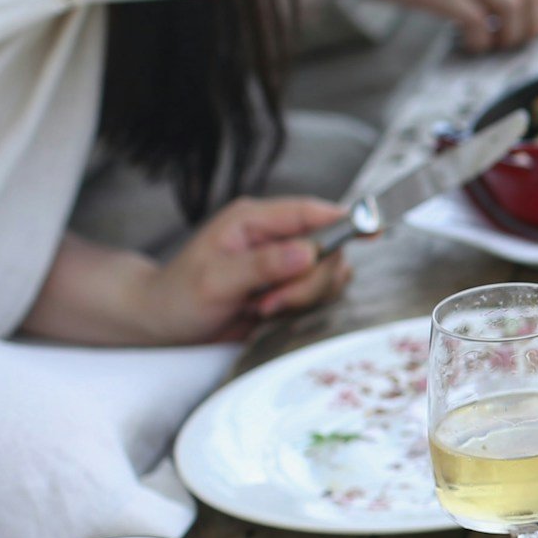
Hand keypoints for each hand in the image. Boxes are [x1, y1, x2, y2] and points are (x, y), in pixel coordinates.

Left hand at [149, 198, 354, 342]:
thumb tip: (307, 251)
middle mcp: (274, 238)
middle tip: (272, 301)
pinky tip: (268, 315)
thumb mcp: (214, 280)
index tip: (374, 230)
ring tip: (263, 308)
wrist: (163, 325)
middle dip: (308, 282)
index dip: (346, 219)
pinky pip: (319, 297)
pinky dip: (301, 310)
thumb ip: (262, 265)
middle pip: (328, 250)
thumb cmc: (178, 297)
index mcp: (254, 221)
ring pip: (328, 276)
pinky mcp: (288, 289)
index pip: (310, 212)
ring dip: (303, 299)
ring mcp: (284, 264)